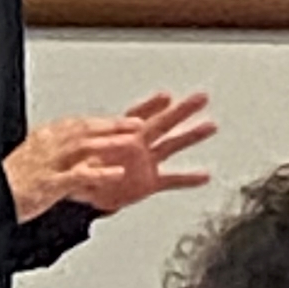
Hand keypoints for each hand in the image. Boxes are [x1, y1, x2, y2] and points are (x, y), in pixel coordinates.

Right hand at [2, 115, 145, 223]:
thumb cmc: (10, 183)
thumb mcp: (34, 161)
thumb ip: (57, 156)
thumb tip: (79, 157)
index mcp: (44, 138)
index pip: (78, 123)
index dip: (102, 120)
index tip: (122, 119)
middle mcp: (47, 145)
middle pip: (85, 129)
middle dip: (113, 125)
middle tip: (136, 124)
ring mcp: (48, 163)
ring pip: (84, 145)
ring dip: (110, 141)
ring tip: (133, 141)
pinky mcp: (49, 183)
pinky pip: (79, 175)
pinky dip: (100, 173)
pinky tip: (116, 173)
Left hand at [69, 92, 215, 213]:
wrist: (81, 191)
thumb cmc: (77, 169)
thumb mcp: (79, 165)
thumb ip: (87, 166)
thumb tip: (86, 166)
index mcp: (119, 135)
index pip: (137, 116)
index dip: (151, 106)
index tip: (167, 96)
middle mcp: (136, 145)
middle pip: (162, 123)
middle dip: (182, 110)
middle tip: (200, 97)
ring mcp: (145, 162)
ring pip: (172, 145)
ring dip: (191, 135)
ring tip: (210, 125)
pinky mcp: (148, 182)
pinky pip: (172, 180)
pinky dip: (188, 178)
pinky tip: (204, 175)